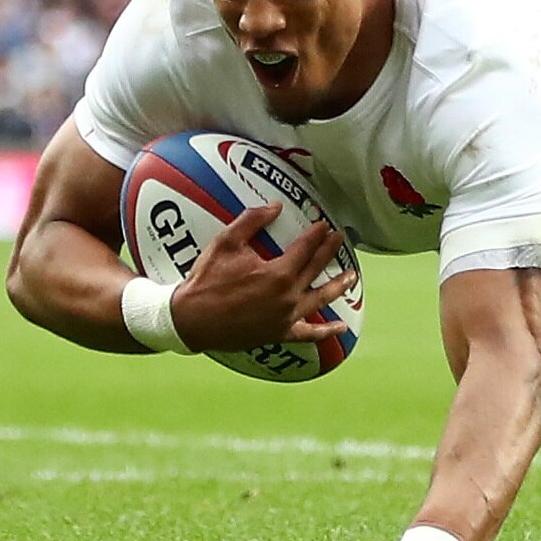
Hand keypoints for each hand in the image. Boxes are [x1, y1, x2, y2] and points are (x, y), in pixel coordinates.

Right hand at [171, 206, 350, 353]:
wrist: (189, 319)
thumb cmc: (206, 280)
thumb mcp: (225, 242)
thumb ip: (252, 220)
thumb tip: (276, 205)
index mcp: (279, 273)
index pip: (306, 248)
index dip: (316, 235)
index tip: (324, 225)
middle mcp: (288, 296)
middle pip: (316, 268)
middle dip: (329, 251)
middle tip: (339, 238)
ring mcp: (286, 317)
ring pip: (320, 299)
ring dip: (338, 286)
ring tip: (351, 276)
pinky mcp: (278, 334)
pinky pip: (307, 334)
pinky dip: (325, 332)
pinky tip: (340, 328)